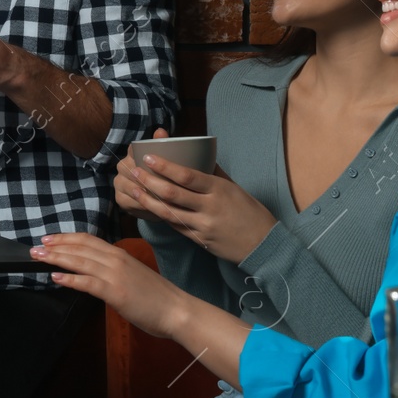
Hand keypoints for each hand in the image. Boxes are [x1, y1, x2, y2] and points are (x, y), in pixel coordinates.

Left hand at [34, 233, 190, 338]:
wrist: (178, 310)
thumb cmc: (156, 296)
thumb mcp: (131, 275)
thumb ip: (112, 270)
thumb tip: (91, 271)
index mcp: (119, 254)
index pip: (87, 240)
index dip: (65, 238)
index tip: (48, 239)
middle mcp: (116, 259)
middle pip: (79, 247)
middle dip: (55, 246)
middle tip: (35, 248)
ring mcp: (115, 275)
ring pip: (80, 261)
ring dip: (56, 258)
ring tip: (38, 257)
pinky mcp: (116, 292)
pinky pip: (88, 282)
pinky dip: (70, 278)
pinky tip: (55, 277)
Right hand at [113, 128, 168, 218]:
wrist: (158, 201)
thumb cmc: (162, 177)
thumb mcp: (166, 162)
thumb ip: (163, 145)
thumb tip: (160, 130)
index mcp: (133, 154)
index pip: (134, 149)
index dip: (142, 154)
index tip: (154, 160)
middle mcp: (122, 166)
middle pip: (131, 169)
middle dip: (146, 177)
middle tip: (164, 183)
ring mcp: (119, 183)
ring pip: (130, 185)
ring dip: (144, 191)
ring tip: (160, 195)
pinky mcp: (120, 198)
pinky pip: (129, 200)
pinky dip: (142, 203)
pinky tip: (153, 205)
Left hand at [122, 152, 276, 263]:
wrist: (264, 244)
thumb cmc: (249, 211)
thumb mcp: (234, 188)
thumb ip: (213, 173)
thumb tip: (197, 153)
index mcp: (219, 190)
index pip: (187, 176)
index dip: (164, 166)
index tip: (147, 157)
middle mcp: (209, 207)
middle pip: (172, 193)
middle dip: (149, 181)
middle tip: (133, 171)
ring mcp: (202, 226)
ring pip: (168, 212)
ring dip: (147, 200)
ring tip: (133, 189)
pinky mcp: (198, 240)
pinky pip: (174, 226)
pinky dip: (160, 215)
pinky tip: (147, 207)